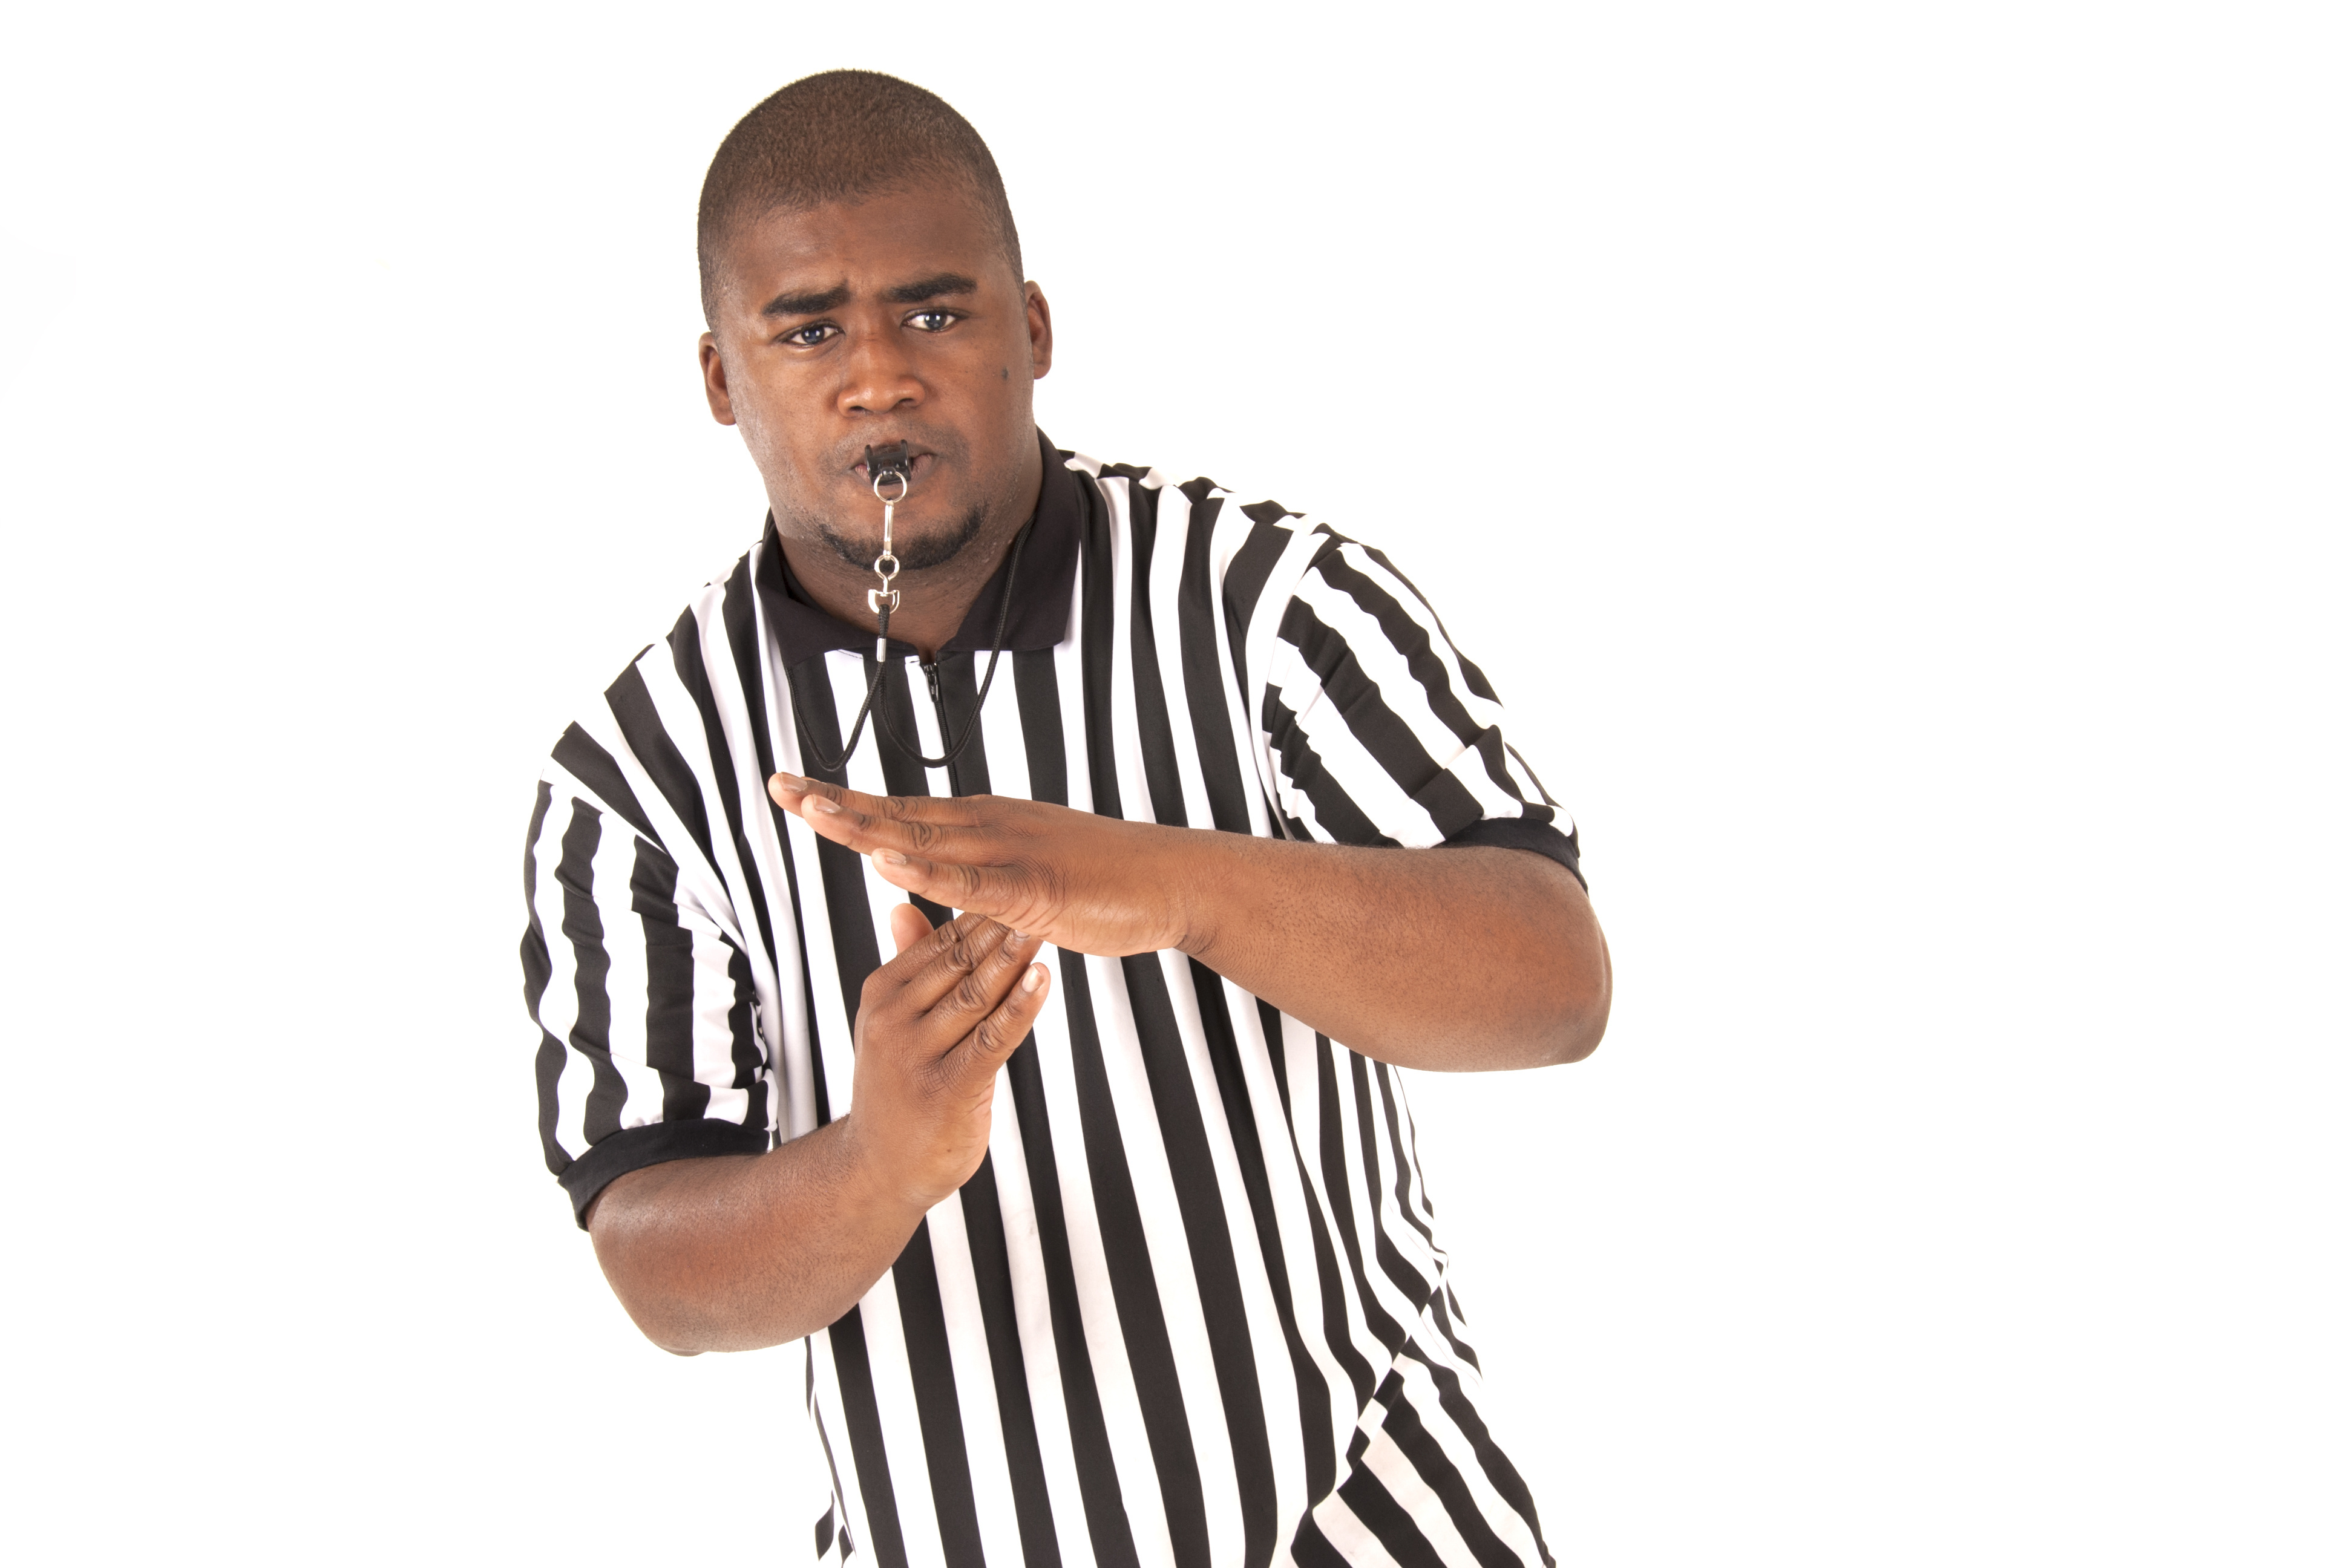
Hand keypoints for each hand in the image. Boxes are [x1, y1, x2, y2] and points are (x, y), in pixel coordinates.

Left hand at [768, 774, 1199, 957]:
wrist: (1171, 881)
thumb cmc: (1101, 884)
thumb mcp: (1020, 888)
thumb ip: (967, 894)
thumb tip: (923, 900)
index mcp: (980, 825)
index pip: (897, 811)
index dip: (842, 802)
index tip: (790, 789)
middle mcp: (987, 827)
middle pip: (895, 815)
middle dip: (834, 804)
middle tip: (777, 787)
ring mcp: (1009, 853)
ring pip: (923, 839)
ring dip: (865, 826)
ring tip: (813, 813)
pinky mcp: (1034, 886)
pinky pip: (970, 881)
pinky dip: (926, 870)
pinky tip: (887, 861)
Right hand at [846, 904, 1050, 1214]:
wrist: (878, 1172)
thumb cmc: (899, 1092)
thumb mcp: (895, 1022)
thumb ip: (909, 966)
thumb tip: (904, 905)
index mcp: (883, 993)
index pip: (940, 938)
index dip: (982, 905)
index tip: (1019, 874)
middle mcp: (894, 1018)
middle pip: (959, 959)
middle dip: (1002, 923)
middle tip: (1042, 884)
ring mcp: (917, 1054)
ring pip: (976, 993)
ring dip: (1014, 957)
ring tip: (1047, 922)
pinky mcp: (947, 1088)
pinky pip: (992, 1037)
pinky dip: (1021, 1006)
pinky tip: (1044, 979)